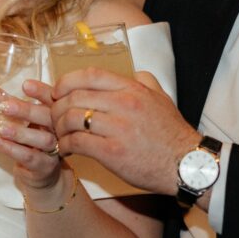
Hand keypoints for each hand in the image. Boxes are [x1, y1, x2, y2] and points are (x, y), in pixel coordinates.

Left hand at [0, 78, 64, 197]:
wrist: (41, 171)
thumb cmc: (29, 136)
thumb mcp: (20, 116)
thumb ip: (2, 98)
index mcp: (53, 109)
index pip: (51, 96)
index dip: (40, 91)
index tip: (25, 85)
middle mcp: (57, 127)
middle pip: (47, 116)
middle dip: (26, 111)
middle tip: (5, 106)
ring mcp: (54, 147)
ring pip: (42, 139)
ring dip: (19, 133)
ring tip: (1, 128)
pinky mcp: (44, 165)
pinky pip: (30, 157)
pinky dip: (13, 149)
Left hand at [49, 68, 200, 194]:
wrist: (185, 164)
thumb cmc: (171, 133)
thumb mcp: (160, 97)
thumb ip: (144, 81)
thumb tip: (132, 72)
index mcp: (131, 88)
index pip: (89, 74)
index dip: (67, 81)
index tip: (58, 90)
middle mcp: (123, 103)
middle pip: (75, 96)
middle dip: (57, 106)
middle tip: (53, 115)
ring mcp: (117, 128)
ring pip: (73, 118)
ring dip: (59, 126)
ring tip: (59, 134)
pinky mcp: (113, 153)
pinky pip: (78, 142)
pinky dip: (66, 144)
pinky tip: (66, 149)